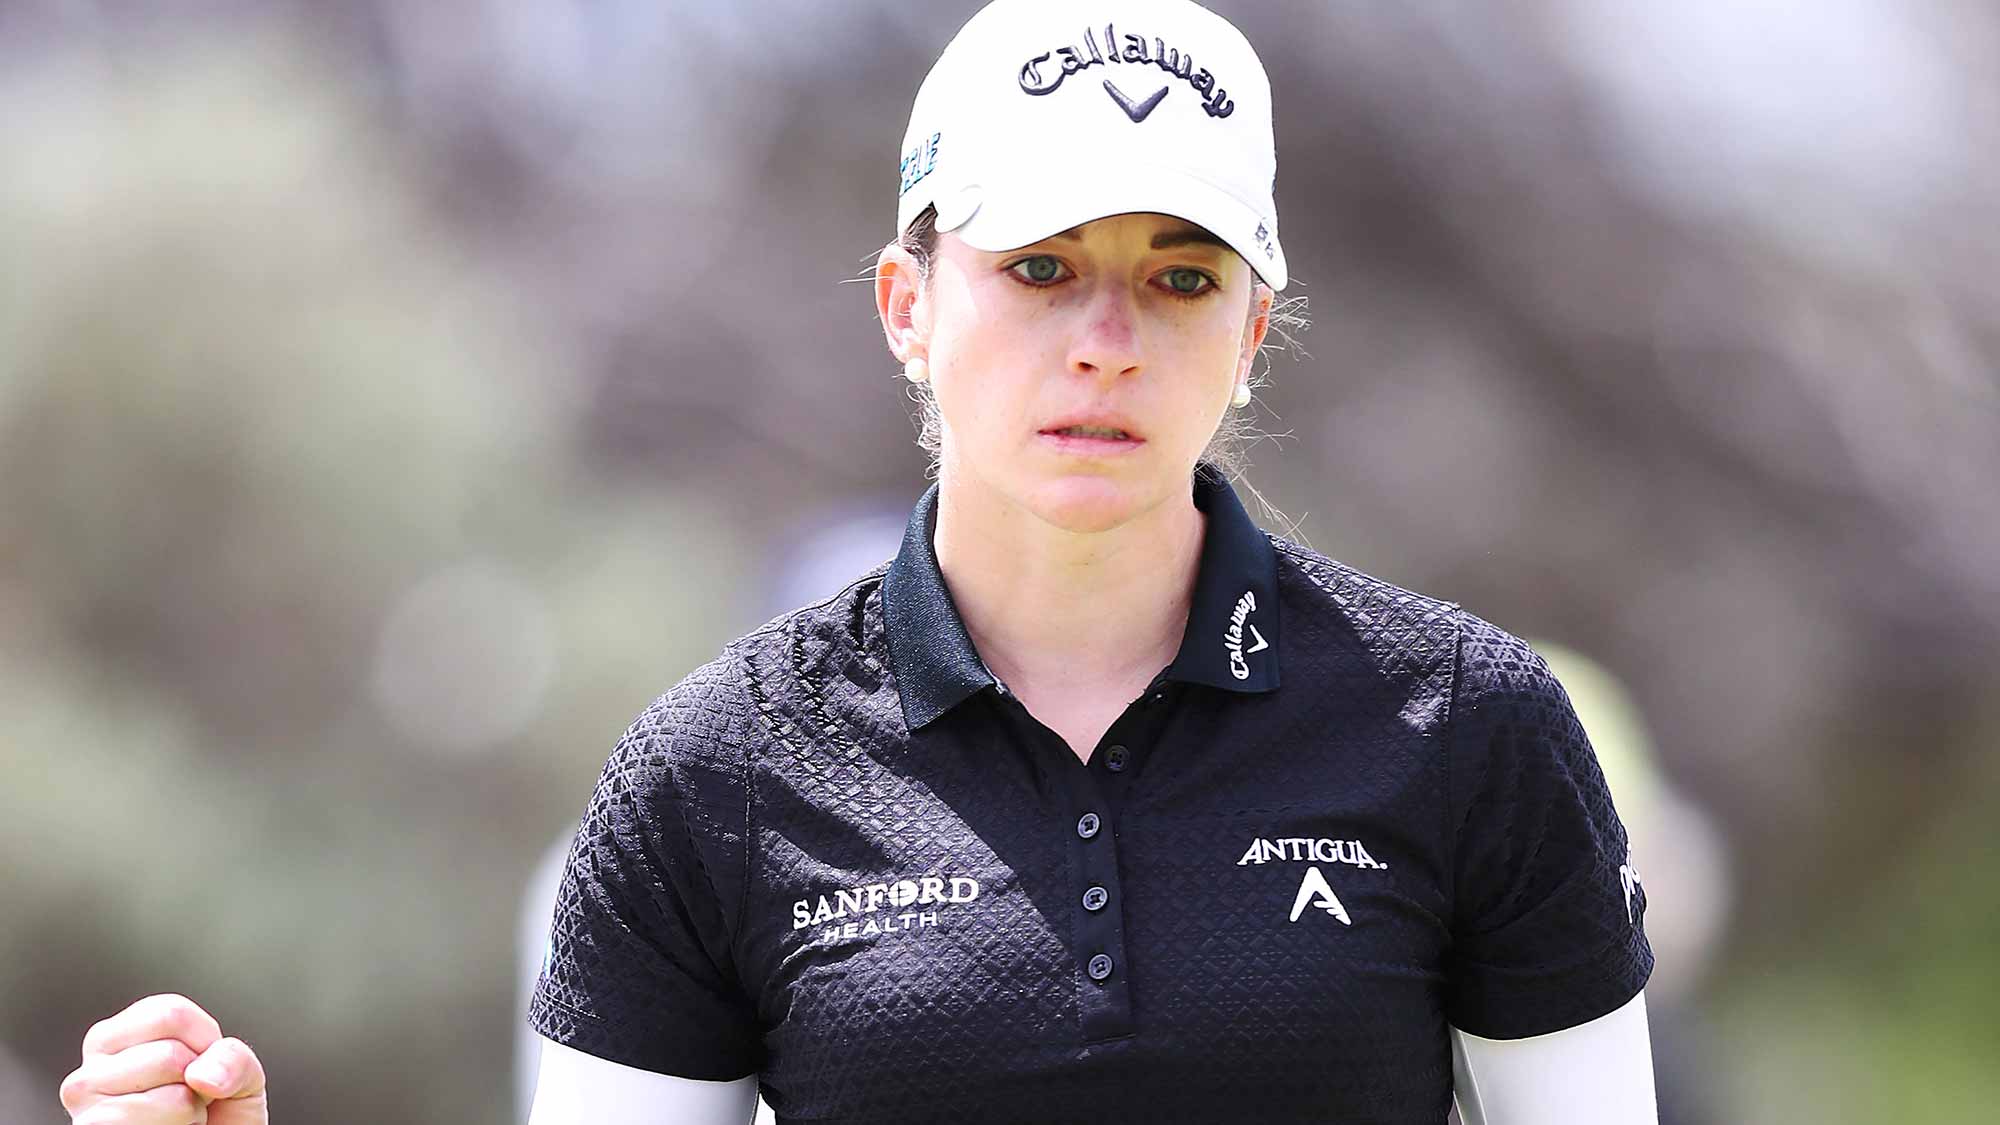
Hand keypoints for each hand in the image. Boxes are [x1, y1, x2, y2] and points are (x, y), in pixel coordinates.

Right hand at [60, 994, 267, 1124]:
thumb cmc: (216, 1115)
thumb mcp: (237, 1074)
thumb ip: (233, 1058)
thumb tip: (200, 1075)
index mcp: (112, 1040)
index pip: (170, 1013)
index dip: (205, 1040)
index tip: (200, 1066)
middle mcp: (88, 1073)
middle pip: (170, 1055)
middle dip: (198, 1082)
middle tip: (185, 1101)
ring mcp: (86, 1111)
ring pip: (172, 1097)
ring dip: (192, 1112)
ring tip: (175, 1120)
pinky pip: (159, 1123)